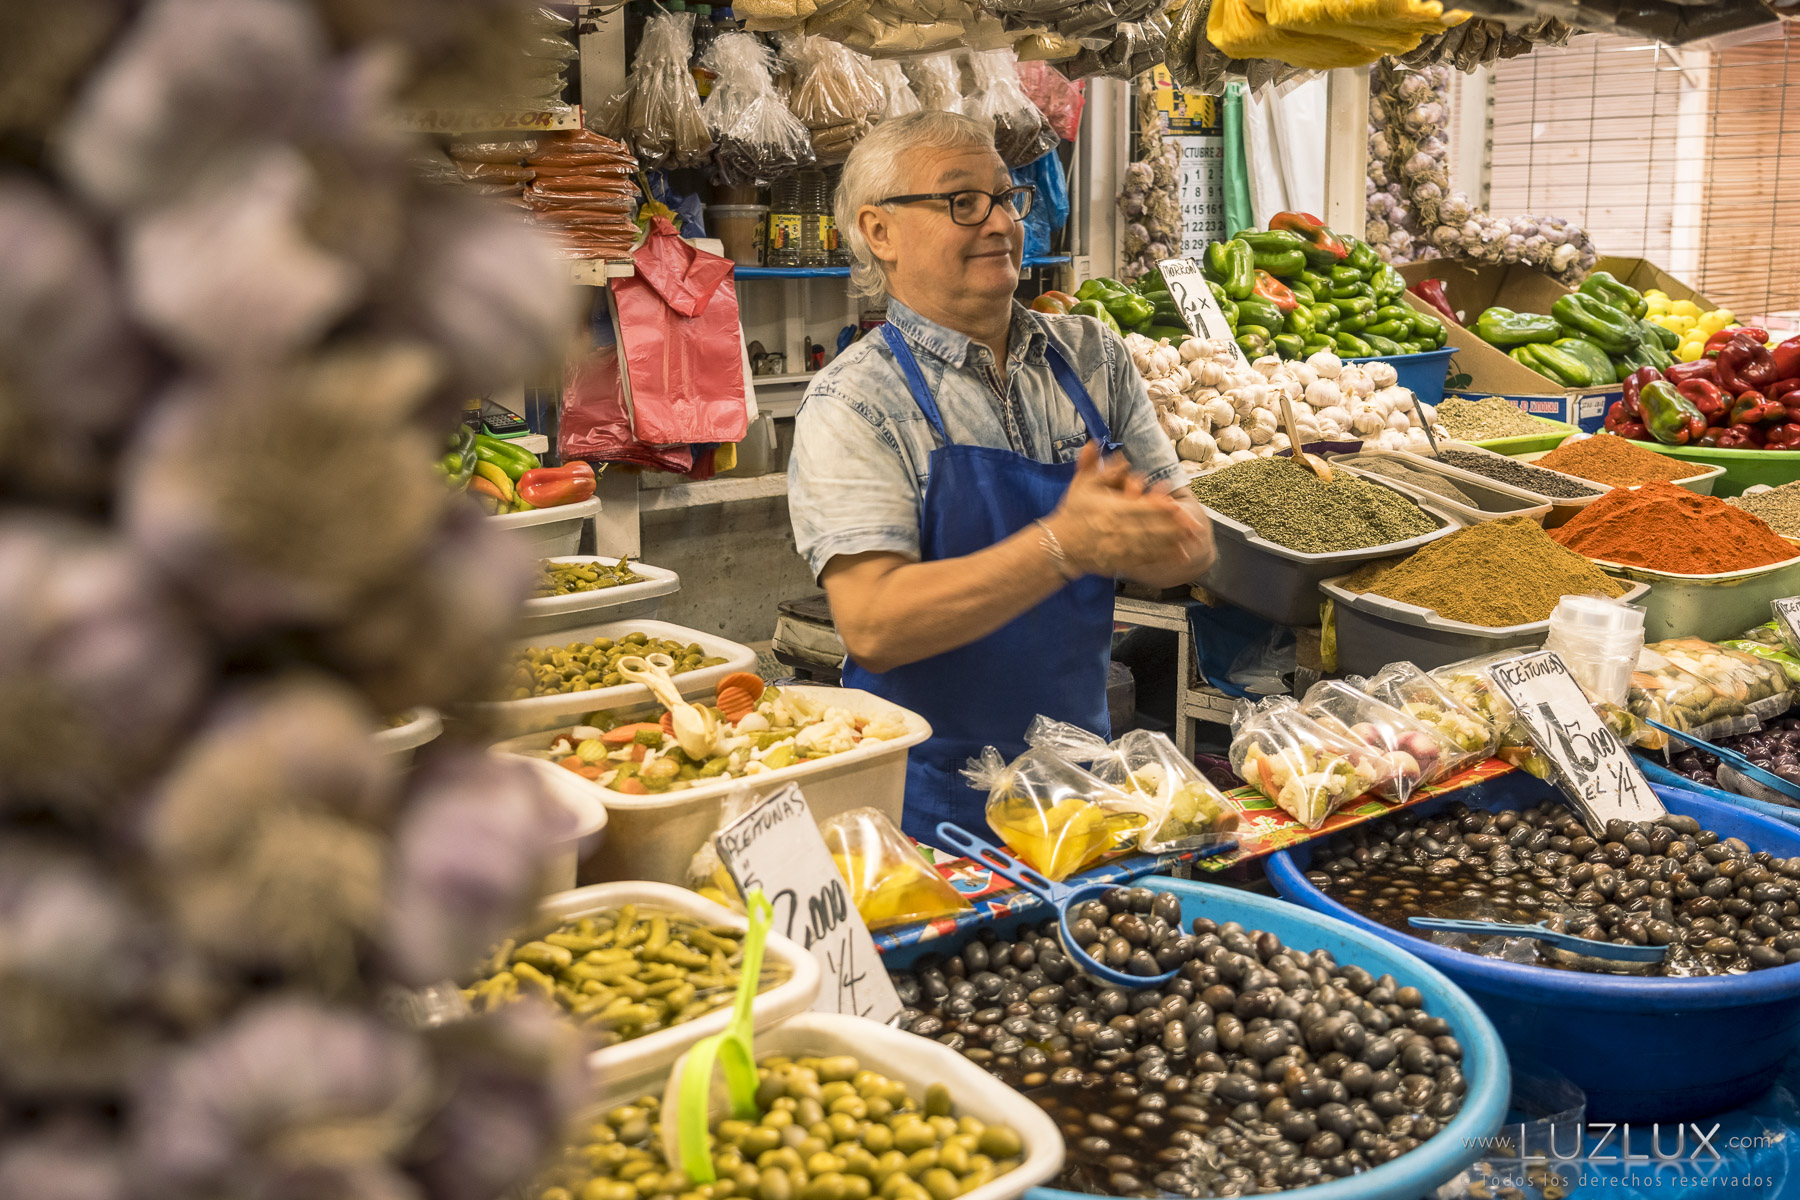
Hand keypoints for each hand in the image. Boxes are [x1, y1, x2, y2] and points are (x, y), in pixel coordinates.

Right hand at [1045, 443, 1211, 577]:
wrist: (1059, 545)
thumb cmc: (1072, 513)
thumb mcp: (1081, 485)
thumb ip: (1091, 465)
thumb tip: (1094, 442)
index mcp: (1112, 509)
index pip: (1141, 507)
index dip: (1160, 506)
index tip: (1176, 504)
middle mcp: (1119, 529)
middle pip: (1152, 527)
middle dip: (1174, 527)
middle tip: (1194, 525)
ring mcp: (1121, 547)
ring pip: (1152, 544)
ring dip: (1173, 542)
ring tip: (1191, 539)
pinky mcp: (1121, 561)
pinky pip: (1146, 559)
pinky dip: (1163, 557)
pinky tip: (1178, 555)